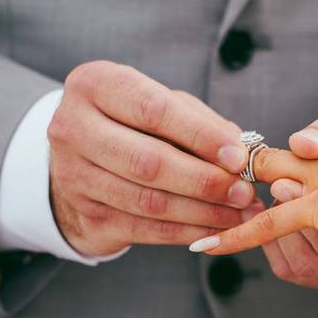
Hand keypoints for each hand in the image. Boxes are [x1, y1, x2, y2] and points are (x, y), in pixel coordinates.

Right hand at [47, 61, 255, 255]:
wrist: (78, 160)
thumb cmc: (131, 123)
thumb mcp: (161, 104)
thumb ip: (199, 121)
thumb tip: (242, 150)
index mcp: (94, 85)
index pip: (153, 110)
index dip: (201, 136)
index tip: (240, 157)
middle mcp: (72, 128)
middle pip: (148, 162)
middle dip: (205, 180)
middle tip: (245, 192)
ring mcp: (73, 176)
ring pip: (148, 201)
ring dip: (203, 211)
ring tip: (240, 213)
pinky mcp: (85, 216)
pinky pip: (145, 229)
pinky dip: (187, 231)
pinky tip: (216, 229)